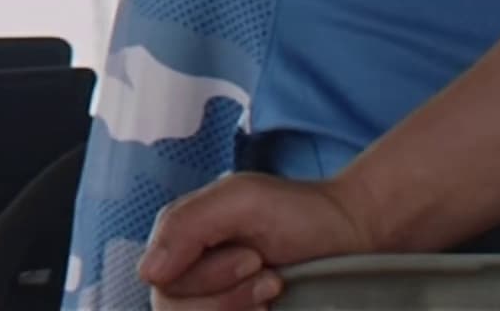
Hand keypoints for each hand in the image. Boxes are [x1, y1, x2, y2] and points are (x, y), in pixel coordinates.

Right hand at [139, 173, 372, 310]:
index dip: (204, 278)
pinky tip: (271, 308)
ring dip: (239, 308)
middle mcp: (189, 268)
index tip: (252, 258)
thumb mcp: (241, 200)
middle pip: (174, 308)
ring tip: (274, 287)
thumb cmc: (300, 212)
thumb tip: (148, 273)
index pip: (160, 279)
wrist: (351, 235)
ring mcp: (213, 296)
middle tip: (268, 272)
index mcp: (180, 235)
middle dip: (226, 295)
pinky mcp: (235, 309)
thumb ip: (187, 225)